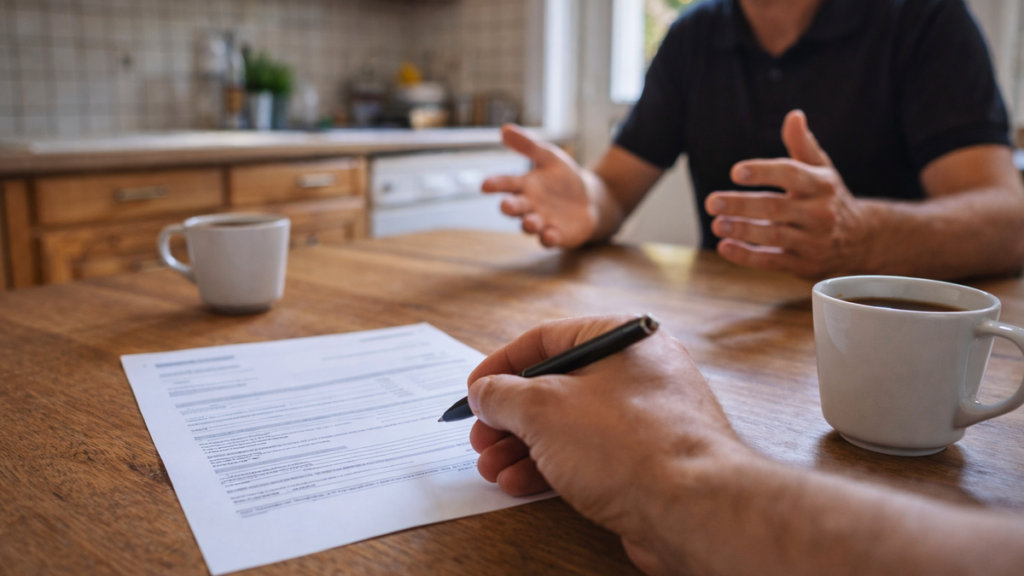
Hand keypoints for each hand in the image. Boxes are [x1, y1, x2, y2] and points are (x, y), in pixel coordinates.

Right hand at [466, 315, 743, 572]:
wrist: (694, 509)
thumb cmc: (633, 445)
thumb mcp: (545, 409)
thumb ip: (504, 395)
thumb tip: (484, 392)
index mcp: (622, 339)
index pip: (547, 338)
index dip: (502, 365)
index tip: (474, 390)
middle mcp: (638, 372)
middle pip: (556, 386)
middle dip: (509, 417)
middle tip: (481, 438)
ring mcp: (645, 418)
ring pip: (569, 425)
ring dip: (522, 447)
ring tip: (492, 468)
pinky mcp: (647, 460)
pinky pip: (589, 455)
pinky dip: (551, 467)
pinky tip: (520, 484)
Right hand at [482, 124, 597, 246]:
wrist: (589, 199)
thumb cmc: (563, 178)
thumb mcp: (550, 157)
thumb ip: (528, 146)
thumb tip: (504, 129)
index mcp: (525, 185)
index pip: (507, 183)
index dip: (496, 184)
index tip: (484, 185)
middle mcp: (529, 206)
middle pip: (515, 207)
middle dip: (510, 207)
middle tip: (506, 206)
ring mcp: (542, 222)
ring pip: (529, 226)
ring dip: (528, 224)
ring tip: (529, 221)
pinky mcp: (557, 235)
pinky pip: (549, 240)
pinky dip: (548, 239)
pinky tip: (550, 235)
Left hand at [705, 110, 878, 279]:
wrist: (861, 240)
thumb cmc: (828, 198)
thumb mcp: (821, 170)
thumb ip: (803, 145)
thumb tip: (794, 115)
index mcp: (821, 185)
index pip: (791, 174)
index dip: (763, 172)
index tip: (735, 172)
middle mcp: (819, 213)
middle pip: (775, 207)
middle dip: (741, 205)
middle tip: (711, 202)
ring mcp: (812, 241)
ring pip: (773, 236)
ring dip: (742, 230)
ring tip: (716, 224)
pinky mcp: (803, 264)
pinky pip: (772, 262)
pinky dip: (747, 257)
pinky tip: (725, 247)